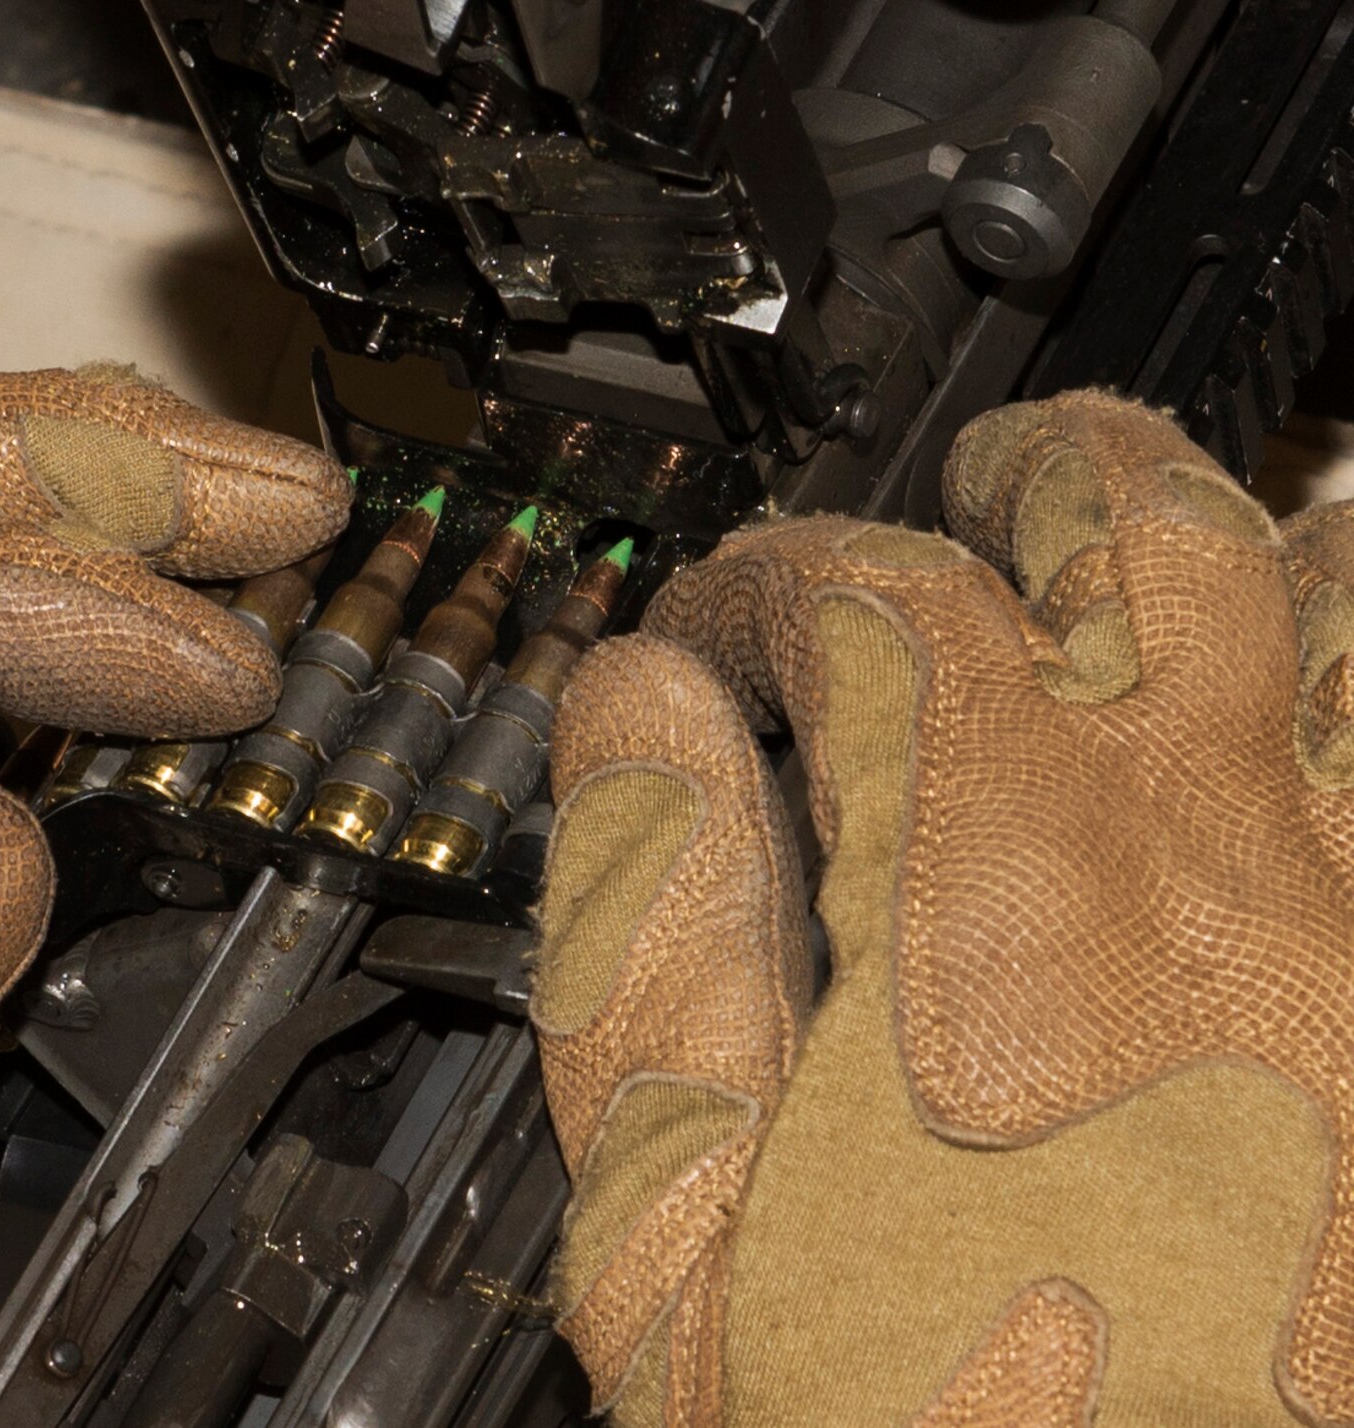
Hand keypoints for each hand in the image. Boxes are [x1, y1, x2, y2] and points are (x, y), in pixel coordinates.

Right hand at [535, 391, 1353, 1425]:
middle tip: (984, 485)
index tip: (733, 625)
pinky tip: (1300, 721)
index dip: (775, 579)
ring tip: (1171, 551)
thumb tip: (629, 719)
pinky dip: (1345, 695)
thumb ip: (645, 929)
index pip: (869, 601)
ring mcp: (1353, 917)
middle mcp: (1211, 856)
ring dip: (1243, 538)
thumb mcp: (684, 1212)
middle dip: (1037, 473)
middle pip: (1142, 524)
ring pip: (1341, 598)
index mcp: (985, 881)